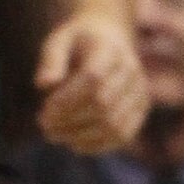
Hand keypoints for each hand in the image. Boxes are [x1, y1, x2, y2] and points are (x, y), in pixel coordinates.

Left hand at [33, 10, 149, 154]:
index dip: (68, 99)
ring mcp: (140, 91)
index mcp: (109, 48)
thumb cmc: (77, 41)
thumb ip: (51, 60)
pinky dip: (97, 144)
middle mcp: (130, 70)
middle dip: (71, 120)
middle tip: (44, 126)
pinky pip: (123, 135)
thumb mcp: (60, 40)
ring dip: (81, 136)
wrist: (110, 38)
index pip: (93, 78)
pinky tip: (74, 143)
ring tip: (54, 135)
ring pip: (114, 125)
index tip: (44, 111)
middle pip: (103, 104)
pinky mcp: (141, 109)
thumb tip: (42, 85)